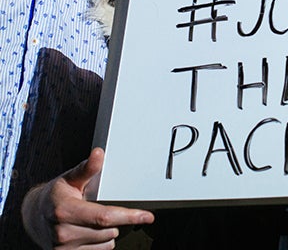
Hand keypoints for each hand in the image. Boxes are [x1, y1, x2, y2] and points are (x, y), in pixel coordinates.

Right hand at [21, 147, 153, 248]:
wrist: (35, 216)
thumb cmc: (56, 196)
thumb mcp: (70, 178)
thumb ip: (87, 168)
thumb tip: (98, 154)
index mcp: (65, 210)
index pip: (104, 217)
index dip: (128, 216)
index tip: (147, 216)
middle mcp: (63, 232)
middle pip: (108, 230)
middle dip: (115, 219)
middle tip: (104, 208)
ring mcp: (64, 248)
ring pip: (107, 242)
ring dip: (108, 231)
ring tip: (93, 220)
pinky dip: (101, 242)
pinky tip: (90, 231)